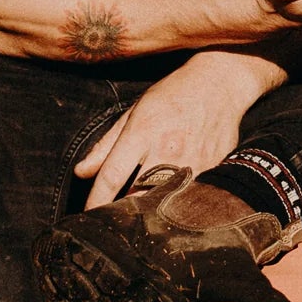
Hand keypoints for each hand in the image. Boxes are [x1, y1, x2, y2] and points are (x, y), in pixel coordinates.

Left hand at [75, 58, 256, 208]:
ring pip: (166, 201)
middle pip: (139, 195)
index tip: (90, 214)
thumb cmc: (172, 95)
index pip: (113, 175)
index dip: (97, 200)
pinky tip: (175, 200)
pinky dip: (180, 201)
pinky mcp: (214, 168)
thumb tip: (81, 173)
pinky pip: (192, 195)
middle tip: (116, 218)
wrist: (220, 83)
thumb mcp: (134, 112)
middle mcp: (168, 148)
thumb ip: (106, 146)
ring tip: (145, 213)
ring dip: (152, 208)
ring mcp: (194, 160)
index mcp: (143, 131)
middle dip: (125, 210)